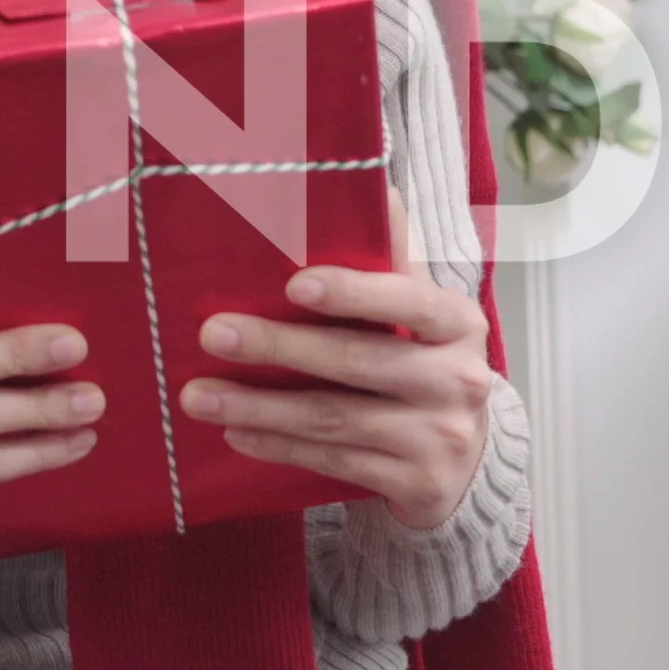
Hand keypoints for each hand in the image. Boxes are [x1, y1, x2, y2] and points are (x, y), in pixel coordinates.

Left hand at [181, 192, 493, 531]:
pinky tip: (236, 432)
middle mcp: (459, 379)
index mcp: (458, 323)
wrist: (469, 463)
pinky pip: (334, 462)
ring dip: (260, 407)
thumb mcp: (423, 315)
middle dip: (279, 347)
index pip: (406, 300)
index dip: (352, 291)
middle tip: (214, 334)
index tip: (292, 284)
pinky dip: (280, 447)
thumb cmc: (427, 369)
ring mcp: (439, 437)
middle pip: (357, 361)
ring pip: (335, 419)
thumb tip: (377, 185)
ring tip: (199, 394)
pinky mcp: (417, 484)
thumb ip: (394, 259)